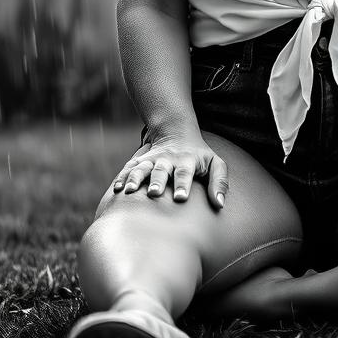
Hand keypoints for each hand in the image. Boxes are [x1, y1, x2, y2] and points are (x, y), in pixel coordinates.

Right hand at [112, 129, 227, 209]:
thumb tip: (219, 204)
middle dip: (157, 181)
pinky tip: (117, 188)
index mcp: (187, 161)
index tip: (180, 198)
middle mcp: (168, 160)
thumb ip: (220, 182)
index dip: (182, 184)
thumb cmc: (200, 156)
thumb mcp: (216, 164)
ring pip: (142, 168)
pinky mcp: (141, 161)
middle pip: (161, 170)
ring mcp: (153, 159)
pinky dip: (123, 176)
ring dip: (136, 178)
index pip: (185, 173)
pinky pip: (130, 168)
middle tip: (154, 193)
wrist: (178, 133)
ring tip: (129, 191)